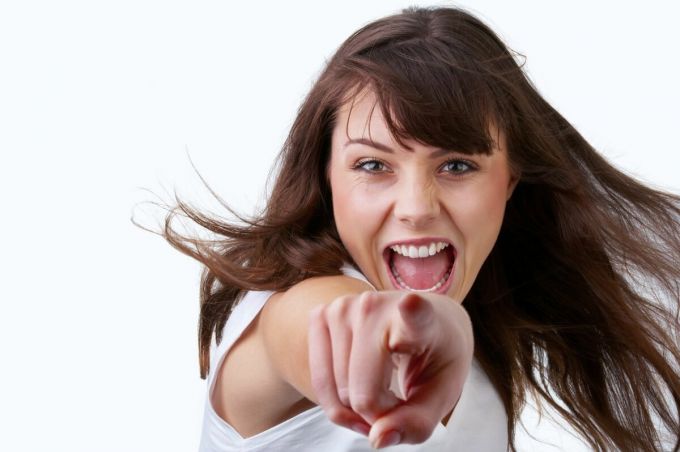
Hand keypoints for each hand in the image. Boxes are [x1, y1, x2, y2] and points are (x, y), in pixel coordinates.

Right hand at [308, 290, 473, 447]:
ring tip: (382, 396)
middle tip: (397, 405)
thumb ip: (416, 423)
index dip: (413, 311)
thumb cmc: (434, 353)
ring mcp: (343, 308)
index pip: (415, 313)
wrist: (419, 317)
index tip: (412, 303)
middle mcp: (376, 306)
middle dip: (378, 415)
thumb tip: (377, 438)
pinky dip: (336, 402)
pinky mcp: (320, 315)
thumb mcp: (442, 393)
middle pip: (361, 392)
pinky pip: (319, 381)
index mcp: (422, 318)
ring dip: (356, 411)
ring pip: (337, 392)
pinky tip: (357, 392)